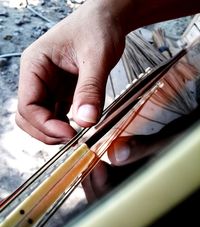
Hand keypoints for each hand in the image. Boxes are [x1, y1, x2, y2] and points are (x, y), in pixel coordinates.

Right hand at [16, 0, 125, 143]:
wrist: (107, 21)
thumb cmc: (98, 29)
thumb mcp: (97, 57)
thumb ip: (90, 89)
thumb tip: (86, 121)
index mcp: (35, 65)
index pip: (28, 105)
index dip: (45, 125)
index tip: (70, 134)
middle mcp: (37, 78)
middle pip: (29, 117)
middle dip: (47, 132)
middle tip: (72, 138)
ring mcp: (48, 86)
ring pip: (41, 118)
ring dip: (55, 131)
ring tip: (77, 133)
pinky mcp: (61, 92)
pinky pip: (56, 115)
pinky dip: (64, 125)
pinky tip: (79, 125)